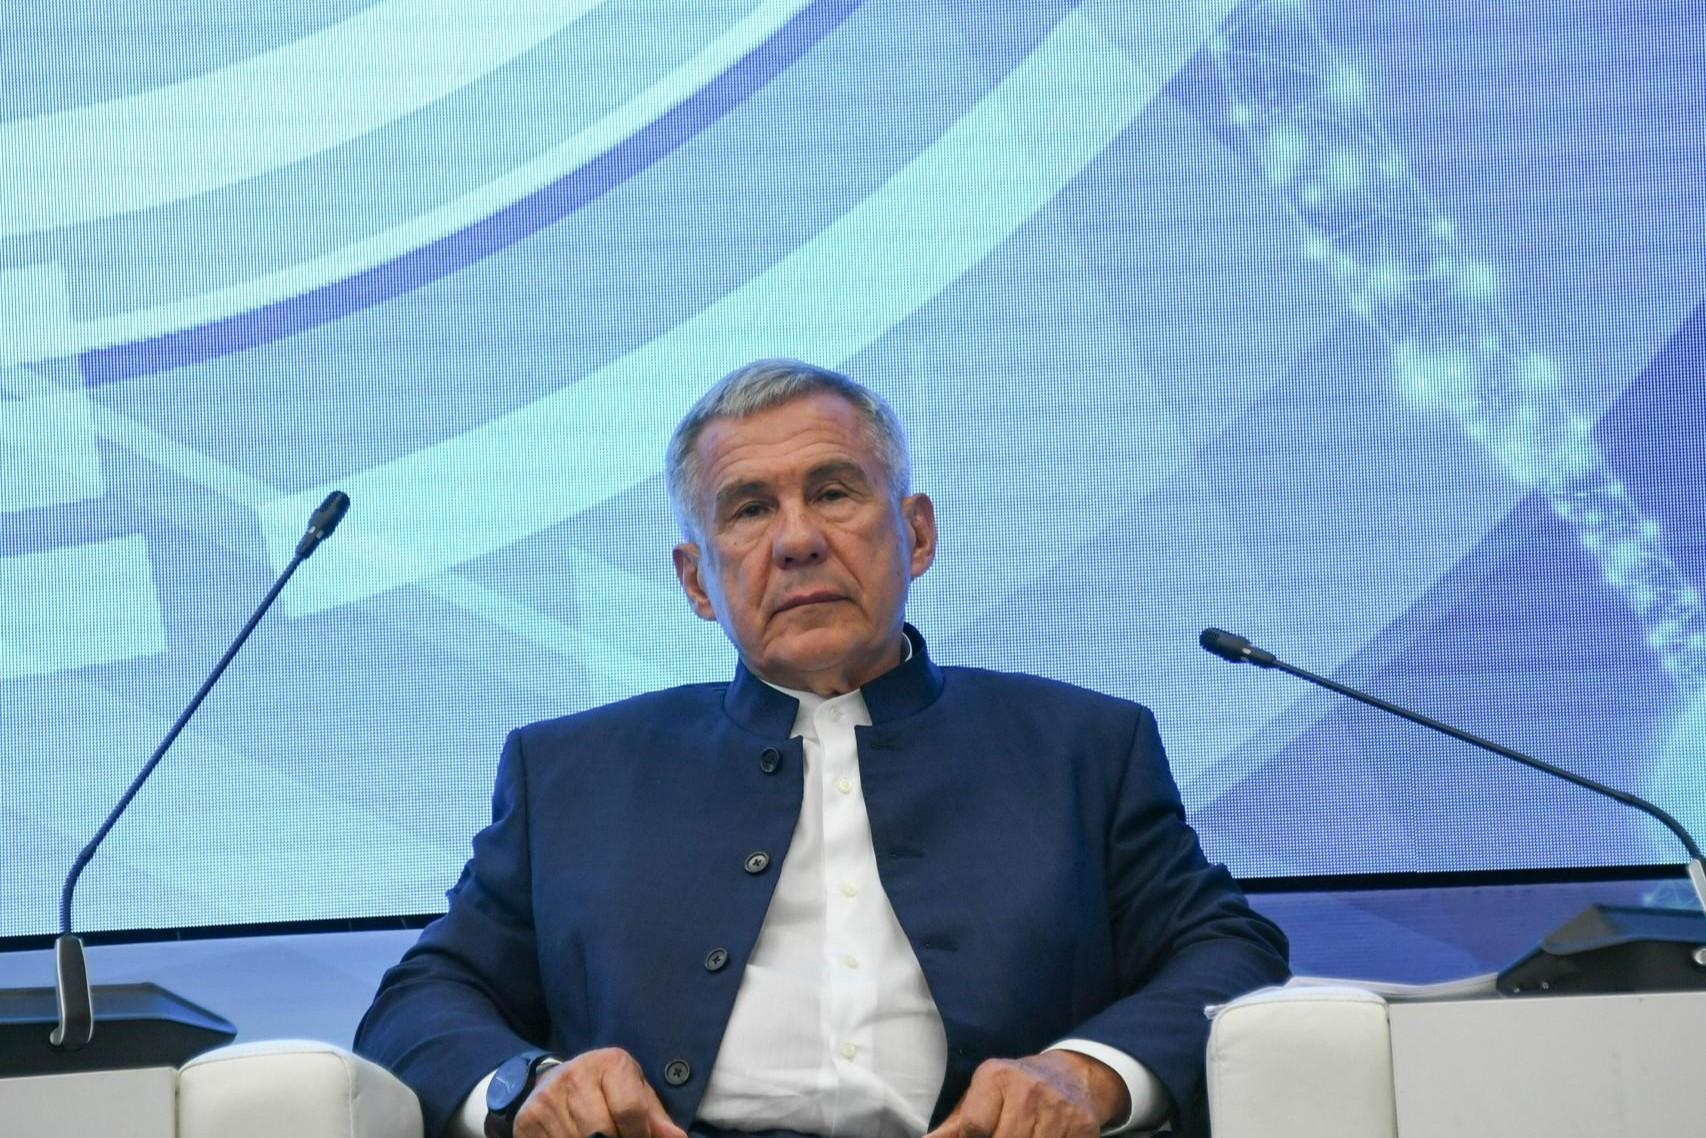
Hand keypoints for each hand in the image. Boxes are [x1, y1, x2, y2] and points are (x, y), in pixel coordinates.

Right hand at [514, 1047, 689, 1137]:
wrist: (554, 1079)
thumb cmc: (605, 1088)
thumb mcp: (634, 1091)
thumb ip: (654, 1117)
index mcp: (610, 1063)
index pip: (630, 1110)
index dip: (639, 1135)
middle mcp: (576, 1075)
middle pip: (601, 1132)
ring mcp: (548, 1098)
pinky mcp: (528, 1119)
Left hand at [922, 1052, 1129, 1137]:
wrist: (1073, 1076)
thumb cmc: (1016, 1089)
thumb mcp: (983, 1094)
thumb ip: (955, 1124)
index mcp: (996, 1077)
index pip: (973, 1128)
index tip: (979, 1137)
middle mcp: (1028, 1089)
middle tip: (1001, 1136)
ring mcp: (1058, 1109)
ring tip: (1020, 1135)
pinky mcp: (1082, 1127)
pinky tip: (1039, 1137)